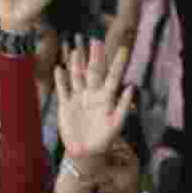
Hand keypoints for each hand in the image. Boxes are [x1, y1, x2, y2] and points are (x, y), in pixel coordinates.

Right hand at [55, 40, 133, 161]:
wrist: (86, 152)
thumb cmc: (105, 139)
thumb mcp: (116, 124)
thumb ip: (123, 106)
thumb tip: (131, 87)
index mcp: (107, 98)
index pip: (113, 76)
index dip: (118, 63)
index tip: (124, 49)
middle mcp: (93, 94)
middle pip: (94, 72)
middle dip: (95, 57)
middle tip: (96, 40)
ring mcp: (79, 98)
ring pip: (77, 77)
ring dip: (77, 64)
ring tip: (77, 49)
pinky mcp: (66, 105)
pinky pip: (63, 89)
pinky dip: (61, 79)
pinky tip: (60, 68)